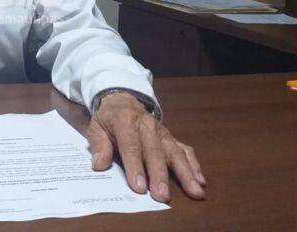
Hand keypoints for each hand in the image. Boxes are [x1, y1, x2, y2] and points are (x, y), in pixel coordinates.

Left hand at [86, 92, 205, 202]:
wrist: (122, 100)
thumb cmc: (108, 118)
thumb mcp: (96, 127)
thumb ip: (98, 145)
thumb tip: (100, 164)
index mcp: (125, 121)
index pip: (131, 146)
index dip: (135, 167)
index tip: (139, 187)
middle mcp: (147, 126)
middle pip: (155, 152)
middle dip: (159, 175)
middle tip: (162, 195)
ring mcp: (162, 132)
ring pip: (174, 152)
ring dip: (185, 173)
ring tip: (194, 191)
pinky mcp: (171, 137)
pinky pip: (184, 150)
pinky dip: (194, 165)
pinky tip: (200, 180)